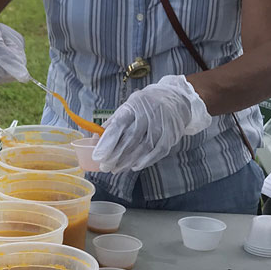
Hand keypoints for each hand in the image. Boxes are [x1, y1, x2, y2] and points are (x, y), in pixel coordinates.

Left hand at [92, 75, 211, 172]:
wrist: (175, 99)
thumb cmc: (145, 106)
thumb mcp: (127, 108)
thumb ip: (112, 123)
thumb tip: (96, 140)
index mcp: (133, 105)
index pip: (119, 124)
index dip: (108, 142)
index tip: (98, 156)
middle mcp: (148, 114)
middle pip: (131, 138)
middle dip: (116, 155)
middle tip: (105, 167)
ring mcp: (161, 124)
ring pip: (144, 147)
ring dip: (128, 161)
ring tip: (115, 169)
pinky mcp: (171, 134)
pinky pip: (158, 151)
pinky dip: (146, 161)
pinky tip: (134, 167)